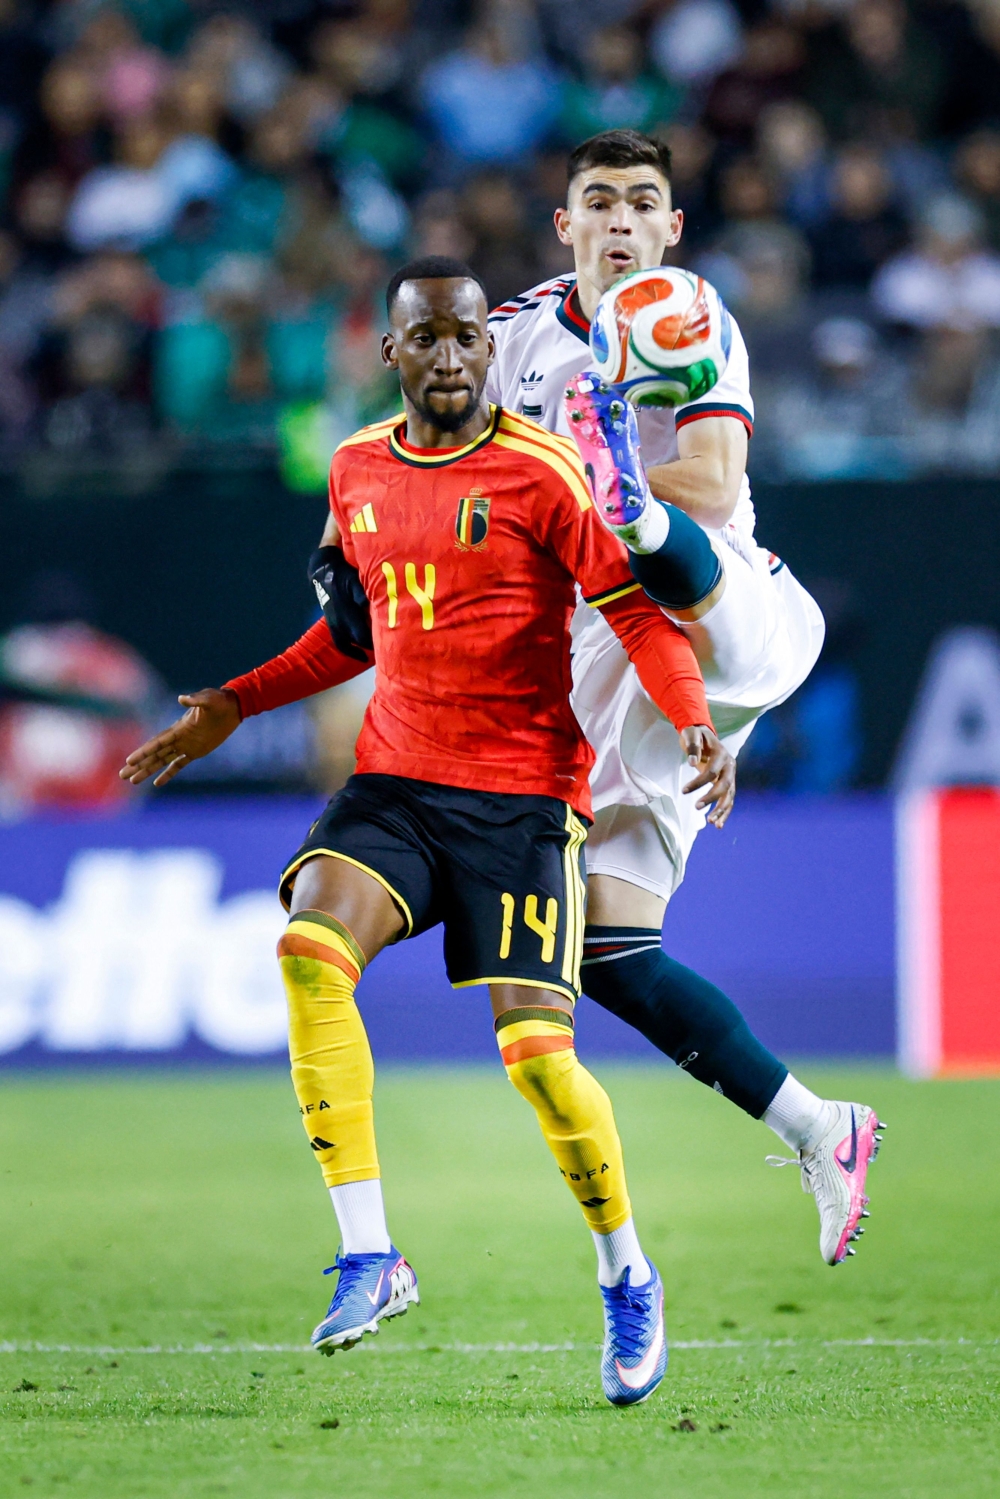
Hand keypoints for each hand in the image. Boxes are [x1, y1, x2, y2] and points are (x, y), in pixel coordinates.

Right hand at [119, 687, 241, 787]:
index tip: (129, 760)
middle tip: (122, 775)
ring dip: (147, 770)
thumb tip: (182, 698)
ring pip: (161, 761)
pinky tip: (157, 783)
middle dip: (138, 765)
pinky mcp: (196, 751)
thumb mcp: (208, 699)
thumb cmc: (219, 700)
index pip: (157, 743)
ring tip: (133, 781)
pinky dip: (168, 774)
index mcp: (178, 728)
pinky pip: (178, 765)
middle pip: (154, 755)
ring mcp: (185, 745)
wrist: (232, 706)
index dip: (143, 752)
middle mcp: (178, 738)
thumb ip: (195, 700)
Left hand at [680, 724, 735, 827]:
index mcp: (722, 754)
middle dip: (712, 798)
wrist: (705, 735)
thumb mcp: (691, 734)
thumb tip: (692, 763)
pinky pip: (728, 800)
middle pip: (725, 785)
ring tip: (711, 822)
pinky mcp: (728, 783)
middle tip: (697, 807)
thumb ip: (693, 746)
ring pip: (729, 795)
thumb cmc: (696, 735)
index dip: (698, 783)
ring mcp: (731, 775)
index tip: (684, 791)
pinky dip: (724, 812)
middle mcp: (730, 766)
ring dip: (721, 810)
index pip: (712, 772)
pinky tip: (717, 825)